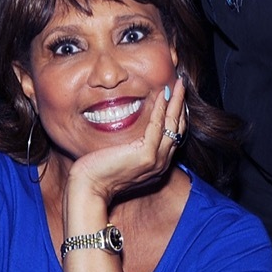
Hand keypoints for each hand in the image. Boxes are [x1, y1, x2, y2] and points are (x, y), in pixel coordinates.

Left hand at [67, 77, 186, 203]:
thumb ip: (132, 147)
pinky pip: (157, 126)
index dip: (176, 114)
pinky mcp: (146, 155)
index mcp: (157, 165)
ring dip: (177, 102)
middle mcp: (161, 164)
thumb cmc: (99, 172)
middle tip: (183, 85)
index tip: (176, 96)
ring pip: (172, 125)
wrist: (88, 188)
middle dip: (181, 104)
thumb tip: (132, 132)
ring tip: (179, 84)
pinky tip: (162, 94)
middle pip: (178, 128)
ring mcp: (156, 160)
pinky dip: (161, 108)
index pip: (174, 135)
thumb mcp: (121, 158)